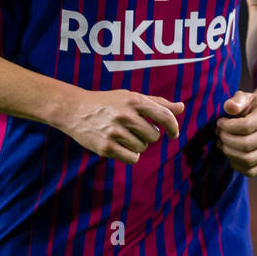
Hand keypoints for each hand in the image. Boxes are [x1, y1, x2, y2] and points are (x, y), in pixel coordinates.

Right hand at [59, 90, 183, 164]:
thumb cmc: (108, 103)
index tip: (173, 134)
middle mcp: (125, 115)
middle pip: (154, 136)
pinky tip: (120, 146)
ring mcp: (115, 132)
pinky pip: (132, 158)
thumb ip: (157, 103)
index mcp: (134, 100)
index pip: (164, 116)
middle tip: (133, 129)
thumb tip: (181, 107)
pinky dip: (130, 155)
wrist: (74, 109)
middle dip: (147, 135)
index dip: (173, 127)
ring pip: (142, 147)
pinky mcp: (106, 147)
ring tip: (122, 135)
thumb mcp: (131, 97)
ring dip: (137, 145)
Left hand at [216, 90, 256, 176]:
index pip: (245, 126)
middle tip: (218, 133)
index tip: (219, 122)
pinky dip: (236, 164)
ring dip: (229, 153)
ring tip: (222, 142)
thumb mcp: (244, 97)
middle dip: (226, 140)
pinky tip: (230, 153)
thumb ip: (236, 100)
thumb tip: (229, 108)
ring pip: (247, 160)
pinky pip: (251, 171)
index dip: (227, 127)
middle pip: (245, 145)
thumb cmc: (253, 105)